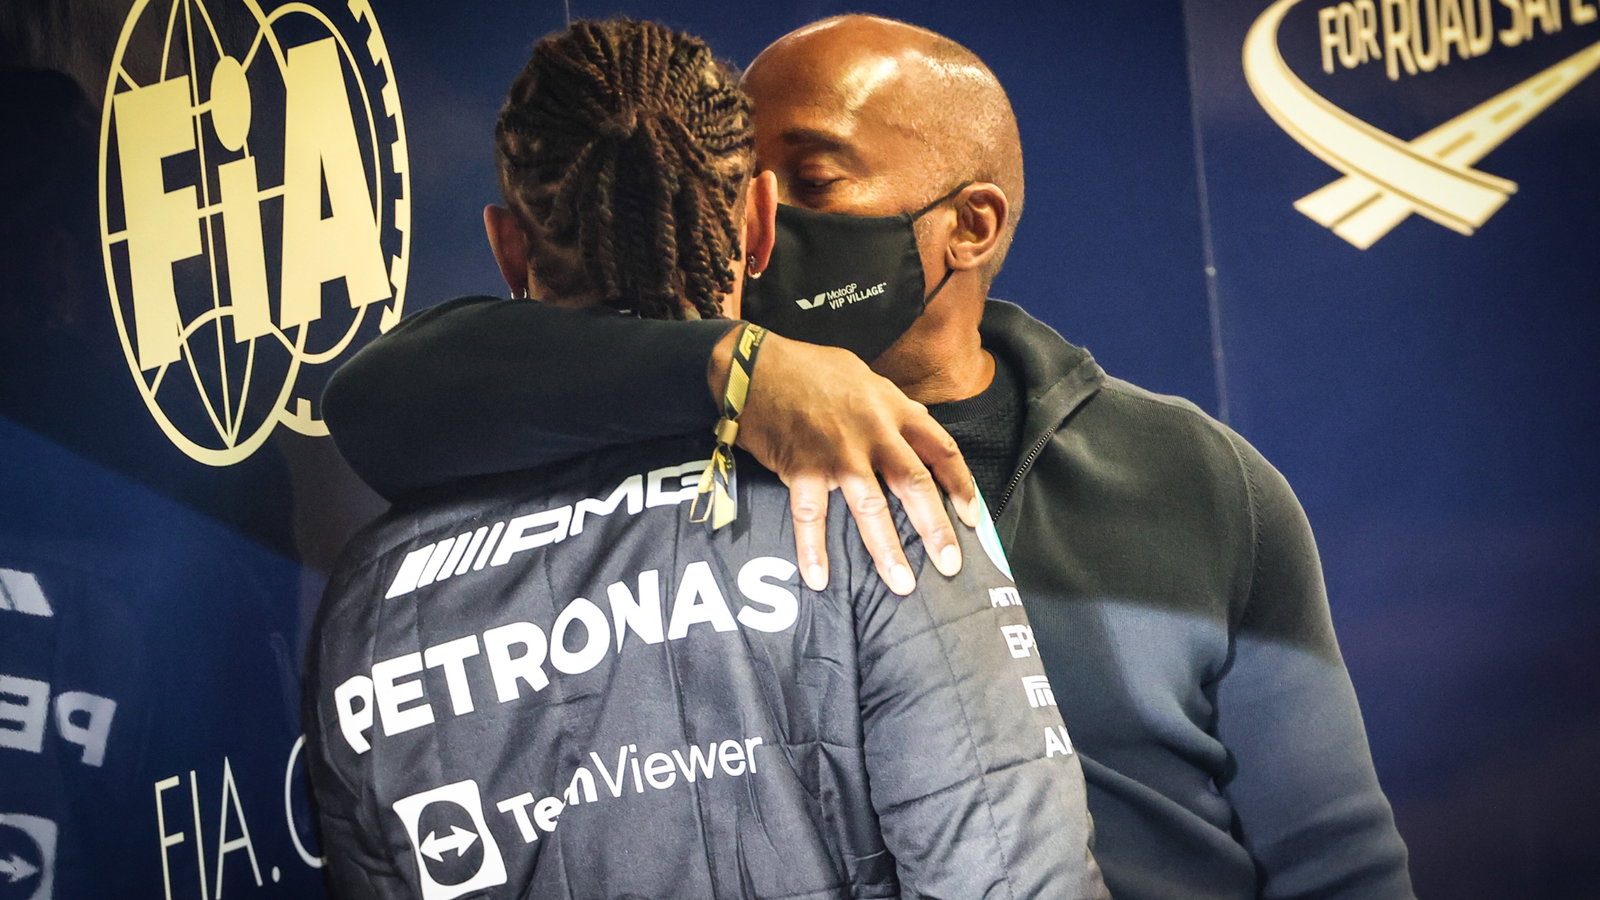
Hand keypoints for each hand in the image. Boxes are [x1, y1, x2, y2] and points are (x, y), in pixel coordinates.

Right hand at [711, 329, 980, 594]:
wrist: (755, 366)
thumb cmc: (809, 369)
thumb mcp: (863, 378)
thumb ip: (891, 406)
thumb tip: (917, 420)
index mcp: (893, 408)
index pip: (941, 449)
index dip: (961, 485)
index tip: (973, 518)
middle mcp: (873, 431)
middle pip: (915, 484)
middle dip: (936, 528)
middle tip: (950, 565)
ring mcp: (839, 451)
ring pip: (871, 507)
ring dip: (887, 550)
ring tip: (901, 584)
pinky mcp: (803, 467)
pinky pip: (811, 515)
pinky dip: (813, 549)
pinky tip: (818, 578)